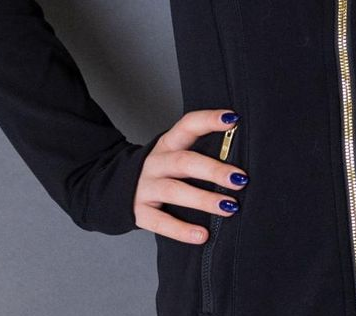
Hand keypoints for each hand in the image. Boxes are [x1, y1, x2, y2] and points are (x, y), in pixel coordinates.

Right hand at [133, 108, 247, 243]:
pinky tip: (202, 235)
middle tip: (240, 179)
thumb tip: (238, 160)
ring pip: (175, 191)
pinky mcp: (139, 212)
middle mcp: (156, 162)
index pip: (188, 124)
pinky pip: (160, 222)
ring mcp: (146, 187)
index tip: (233, 119)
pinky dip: (181, 230)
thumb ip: (198, 151)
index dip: (209, 119)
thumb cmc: (161, 169)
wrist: (116, 187)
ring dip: (204, 199)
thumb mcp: (173, 153)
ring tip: (229, 207)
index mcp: (168, 143)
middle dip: (213, 169)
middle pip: (184, 161)